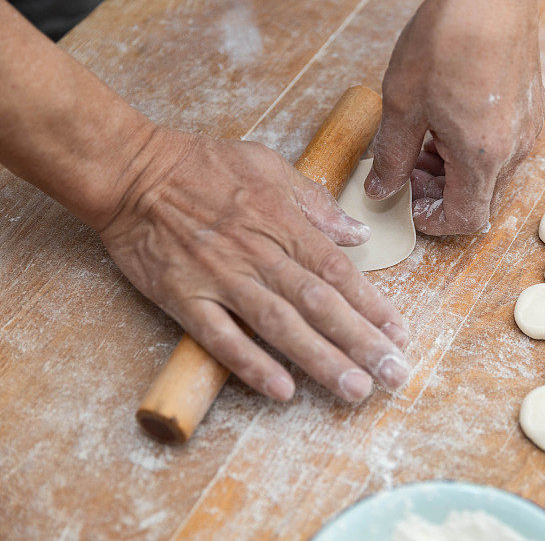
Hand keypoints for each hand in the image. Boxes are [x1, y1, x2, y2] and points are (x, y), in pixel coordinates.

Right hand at [99, 128, 409, 401]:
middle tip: (393, 375)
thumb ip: (316, 203)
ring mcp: (221, 278)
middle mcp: (259, 254)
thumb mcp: (268, 166)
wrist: (131, 171)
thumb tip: (358, 234)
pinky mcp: (185, 298)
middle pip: (319, 304)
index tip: (399, 335)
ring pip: (279, 325)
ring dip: (320, 359)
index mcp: (283, 223)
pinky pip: (221, 338)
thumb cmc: (202, 166)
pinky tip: (281, 390)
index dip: (372, 305)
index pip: (338, 271)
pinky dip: (250, 364)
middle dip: (361, 342)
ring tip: (354, 389)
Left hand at [365, 0, 544, 234]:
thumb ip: (391, 157)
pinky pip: (499, 147)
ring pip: (487, 173)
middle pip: (477, 197)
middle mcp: (514, 149)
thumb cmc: (449, 39)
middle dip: (437, 193)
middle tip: (404, 169)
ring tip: (420, 141)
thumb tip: (381, 189)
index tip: (408, 207)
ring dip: (451, 170)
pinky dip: (469, 149)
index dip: (433, 222)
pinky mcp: (528, 108)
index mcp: (483, 157)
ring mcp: (526, 128)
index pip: (465, 219)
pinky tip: (444, 120)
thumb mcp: (403, 104)